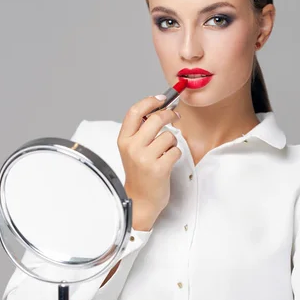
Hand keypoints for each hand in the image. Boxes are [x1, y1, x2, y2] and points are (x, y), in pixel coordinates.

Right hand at [118, 95, 181, 225]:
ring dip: (172, 142)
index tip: (162, 99)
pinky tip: (168, 162)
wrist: (140, 200)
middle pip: (155, 119)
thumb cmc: (140, 173)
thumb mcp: (132, 149)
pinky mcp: (158, 169)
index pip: (135, 111)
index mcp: (124, 140)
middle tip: (175, 116)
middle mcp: (132, 147)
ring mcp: (145, 158)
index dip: (150, 101)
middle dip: (169, 115)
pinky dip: (176, 154)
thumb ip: (141, 130)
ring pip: (169, 136)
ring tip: (166, 151)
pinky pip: (175, 151)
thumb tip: (159, 107)